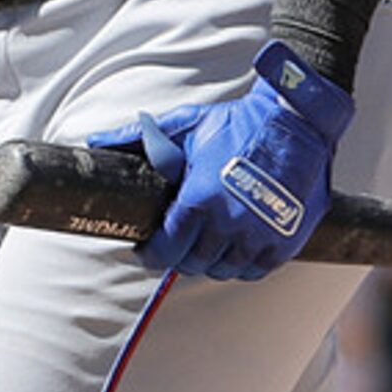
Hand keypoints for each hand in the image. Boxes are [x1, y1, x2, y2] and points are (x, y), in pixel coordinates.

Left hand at [87, 42, 353, 279]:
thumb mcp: (186, 126)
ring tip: (208, 242)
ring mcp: (259, 236)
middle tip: (178, 242)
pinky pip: (254, 271)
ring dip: (211, 261)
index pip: (165, 250)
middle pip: (192, 264)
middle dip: (180, 255)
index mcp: (199, 199)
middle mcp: (228, 223)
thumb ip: (139, 138)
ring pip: (222, 270)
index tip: (146, 250)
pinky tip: (236, 247)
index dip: (150, 255)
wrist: (296, 120)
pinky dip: (242, 264)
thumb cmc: (238, 123)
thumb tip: (95, 142)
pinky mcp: (284, 242)